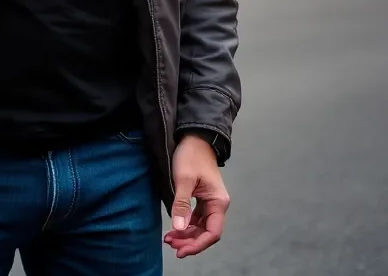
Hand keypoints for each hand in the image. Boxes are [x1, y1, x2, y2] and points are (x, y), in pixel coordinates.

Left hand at [163, 135, 229, 258]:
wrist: (194, 137)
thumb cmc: (191, 155)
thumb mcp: (184, 179)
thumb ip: (182, 204)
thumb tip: (179, 228)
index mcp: (218, 202)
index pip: (212, 233)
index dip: (197, 245)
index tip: (181, 250)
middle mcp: (217, 204)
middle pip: (206, 232)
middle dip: (189, 241)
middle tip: (170, 244)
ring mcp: (210, 202)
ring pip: (201, 227)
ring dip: (186, 235)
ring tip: (169, 239)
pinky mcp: (202, 199)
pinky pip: (197, 219)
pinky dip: (186, 225)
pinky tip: (175, 228)